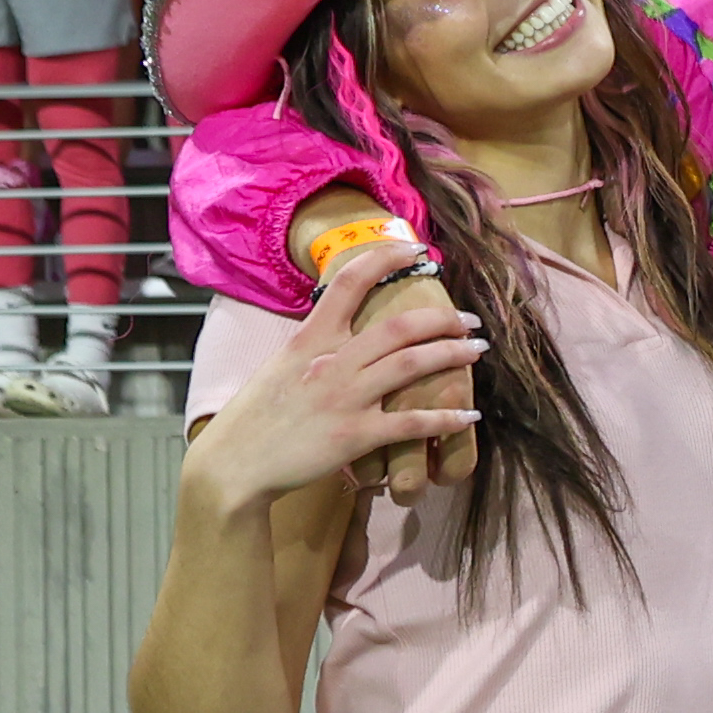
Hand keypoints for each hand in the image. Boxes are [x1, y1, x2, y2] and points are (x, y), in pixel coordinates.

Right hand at [194, 232, 485, 513]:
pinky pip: (411, 422)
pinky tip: (469, 416)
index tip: (414, 249)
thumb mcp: (281, 365)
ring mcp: (345, 397)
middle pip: (399, 326)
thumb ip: (314, 346)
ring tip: (477, 350)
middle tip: (470, 319)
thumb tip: (338, 328)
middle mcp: (331, 361)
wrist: (235, 463)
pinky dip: (445, 418)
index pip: (348, 282)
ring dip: (452, 354)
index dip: (385, 258)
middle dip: (442, 318)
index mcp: (310, 338)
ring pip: (412, 365)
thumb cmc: (257, 416)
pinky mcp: (356, 435)